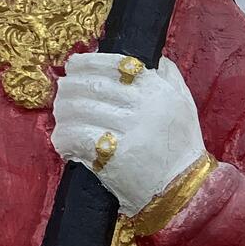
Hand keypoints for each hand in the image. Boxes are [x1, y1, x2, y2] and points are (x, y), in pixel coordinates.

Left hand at [52, 54, 205, 216]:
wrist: (183, 189)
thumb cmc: (180, 144)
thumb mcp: (183, 102)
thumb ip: (166, 75)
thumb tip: (141, 56)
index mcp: (157, 90)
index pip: (114, 65)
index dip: (87, 63)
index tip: (74, 64)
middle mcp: (143, 108)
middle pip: (91, 87)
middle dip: (69, 87)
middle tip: (62, 92)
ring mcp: (128, 133)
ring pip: (79, 111)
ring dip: (62, 112)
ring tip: (61, 116)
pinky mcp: (113, 158)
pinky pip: (77, 138)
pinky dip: (64, 138)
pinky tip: (64, 141)